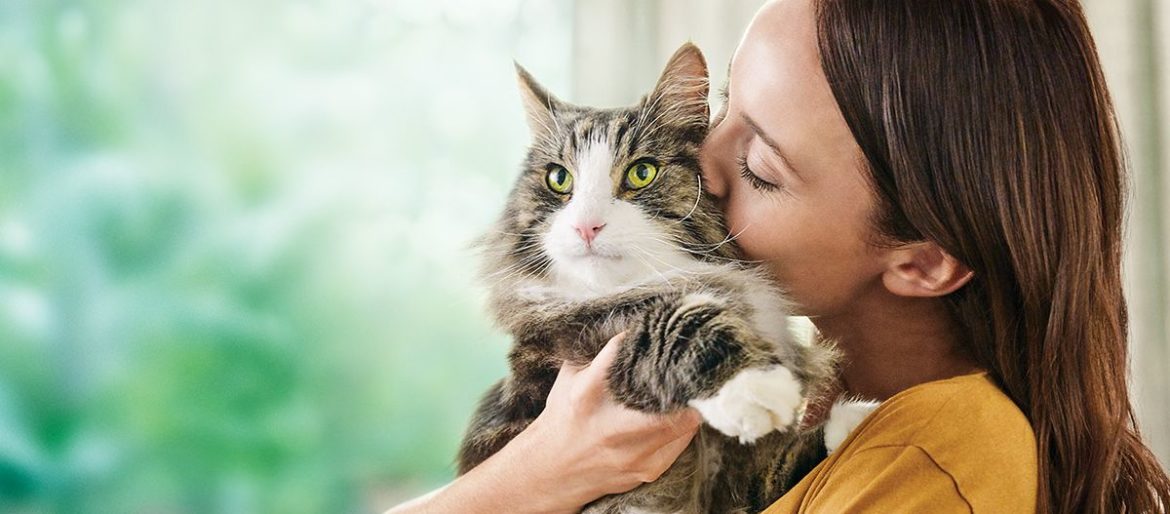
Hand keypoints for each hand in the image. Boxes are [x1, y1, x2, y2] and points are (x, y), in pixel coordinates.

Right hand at [521, 332, 703, 507]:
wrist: (550, 471)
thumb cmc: (564, 416)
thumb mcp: (570, 377)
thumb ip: (599, 352)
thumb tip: (636, 325)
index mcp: (587, 395)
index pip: (627, 357)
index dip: (651, 342)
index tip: (665, 332)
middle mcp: (612, 427)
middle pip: (672, 398)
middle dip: (686, 379)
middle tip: (693, 363)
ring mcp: (634, 453)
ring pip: (687, 421)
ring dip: (691, 401)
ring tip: (690, 386)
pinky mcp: (649, 470)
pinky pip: (683, 442)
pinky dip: (684, 424)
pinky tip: (678, 413)